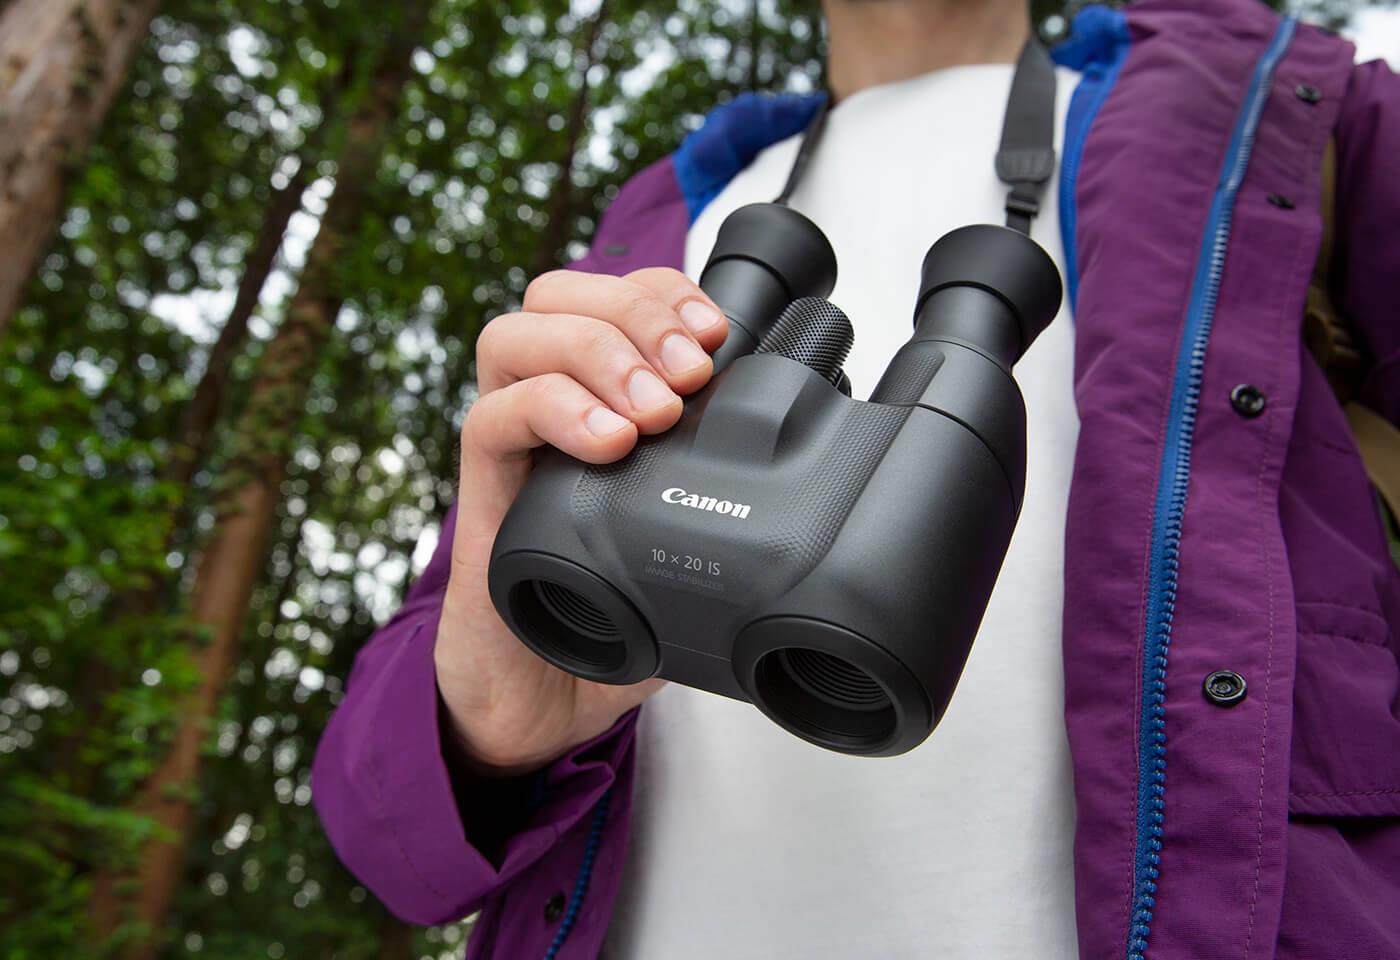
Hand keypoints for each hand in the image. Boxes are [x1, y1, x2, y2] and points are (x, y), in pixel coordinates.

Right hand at [434, 267, 727, 775]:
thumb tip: (816, 480)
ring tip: (654, 411)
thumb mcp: (690, 547)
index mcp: (599, 400)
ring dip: (598, 354)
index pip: (616, 297)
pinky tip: (608, 446)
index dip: (666, 292)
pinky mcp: (481, 495)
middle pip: (559, 295)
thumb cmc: (617, 620)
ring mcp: (512, 448)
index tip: (720, 330)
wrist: (541, 701)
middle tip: (693, 371)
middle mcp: (547, 408)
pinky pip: (491, 418)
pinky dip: (553, 412)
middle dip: (637, 312)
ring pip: (515, 336)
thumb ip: (729, 502)